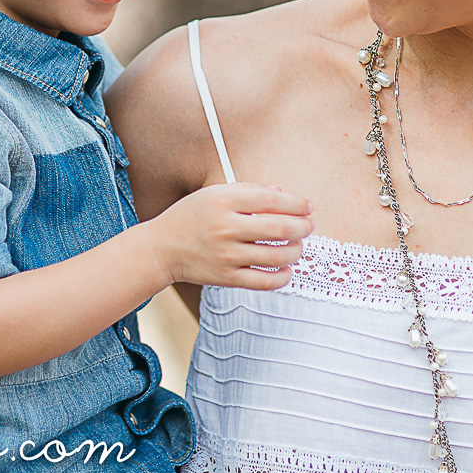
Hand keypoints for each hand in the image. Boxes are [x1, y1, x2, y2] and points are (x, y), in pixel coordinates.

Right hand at [141, 183, 312, 289]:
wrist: (162, 248)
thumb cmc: (191, 216)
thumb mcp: (214, 193)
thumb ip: (248, 190)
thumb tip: (282, 193)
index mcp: (223, 201)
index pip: (271, 200)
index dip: (296, 203)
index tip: (308, 207)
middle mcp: (226, 228)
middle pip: (279, 229)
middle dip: (302, 228)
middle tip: (309, 226)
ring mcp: (227, 255)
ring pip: (276, 256)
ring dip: (296, 252)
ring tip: (298, 247)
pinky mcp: (226, 278)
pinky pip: (264, 281)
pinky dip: (282, 277)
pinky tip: (286, 270)